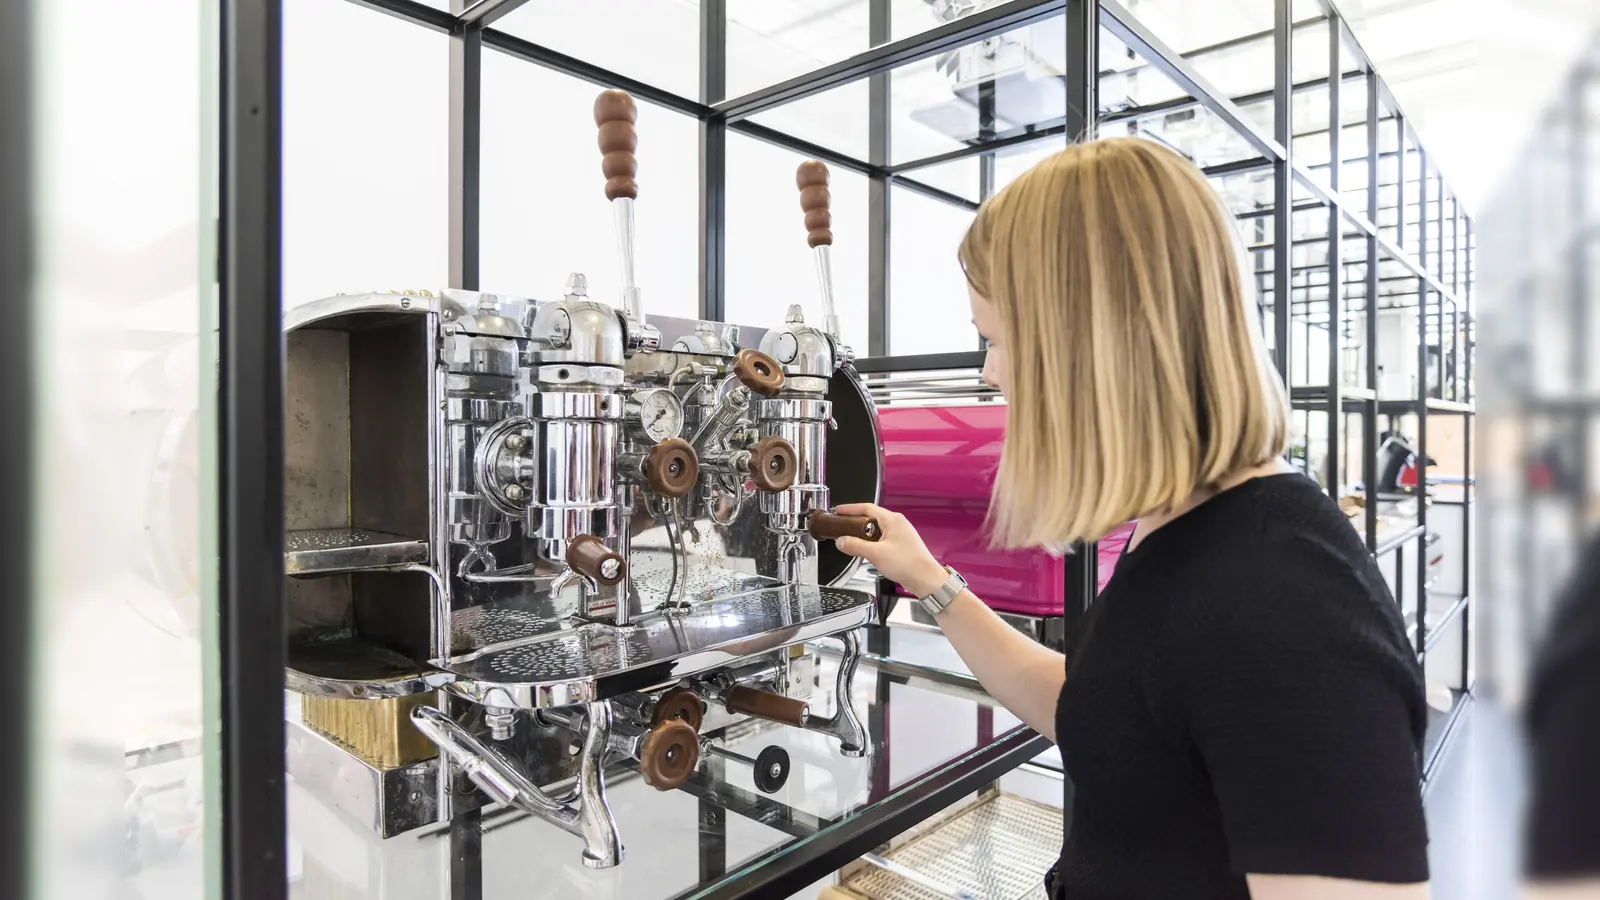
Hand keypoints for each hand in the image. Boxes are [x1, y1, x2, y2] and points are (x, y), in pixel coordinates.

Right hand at [832, 503, 947, 596]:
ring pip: (877, 529)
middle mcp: (898, 523)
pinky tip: (867, 551)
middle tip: (841, 526)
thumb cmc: (907, 564)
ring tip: (851, 540)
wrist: (925, 579)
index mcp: (892, 520)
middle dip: (855, 522)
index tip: (838, 511)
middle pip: (871, 517)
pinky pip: (883, 538)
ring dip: (863, 534)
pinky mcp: (902, 544)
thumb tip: (840, 541)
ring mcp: (901, 534)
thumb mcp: (876, 554)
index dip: (850, 509)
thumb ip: (855, 546)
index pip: (867, 508)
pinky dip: (872, 542)